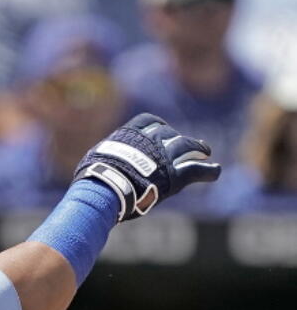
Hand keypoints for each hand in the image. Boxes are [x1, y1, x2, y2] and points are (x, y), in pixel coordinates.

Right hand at [74, 113, 220, 221]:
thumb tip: (94, 164)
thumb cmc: (93, 177)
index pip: (149, 122)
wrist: (105, 187)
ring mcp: (165, 157)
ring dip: (198, 148)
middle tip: (187, 143)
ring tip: (205, 151)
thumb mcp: (94, 158)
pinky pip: (197, 169)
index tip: (161, 130)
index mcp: (130, 134)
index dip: (157, 126)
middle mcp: (151, 141)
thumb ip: (104, 157)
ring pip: (187, 147)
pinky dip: (209, 170)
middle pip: (169, 134)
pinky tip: (215, 171)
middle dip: (178, 138)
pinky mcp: (175, 175)